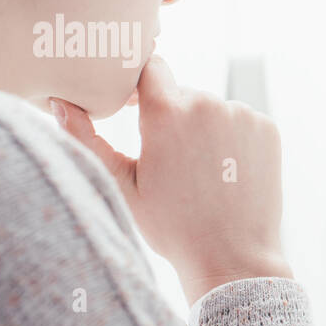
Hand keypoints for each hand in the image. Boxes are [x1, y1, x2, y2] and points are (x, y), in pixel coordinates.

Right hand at [51, 55, 292, 305]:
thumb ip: (88, 138)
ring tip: (201, 173)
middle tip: (171, 161)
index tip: (136, 107)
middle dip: (173, 117)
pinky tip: (227, 172)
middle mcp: (208, 104)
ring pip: (214, 109)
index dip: (141, 86)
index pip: (150, 67)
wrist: (232, 258)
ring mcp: (243, 115)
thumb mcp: (122, 184)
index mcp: (167, 112)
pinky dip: (234, 139)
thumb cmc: (172, 228)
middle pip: (183, 94)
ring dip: (205, 129)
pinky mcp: (268, 129)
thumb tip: (57, 103)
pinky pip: (243, 122)